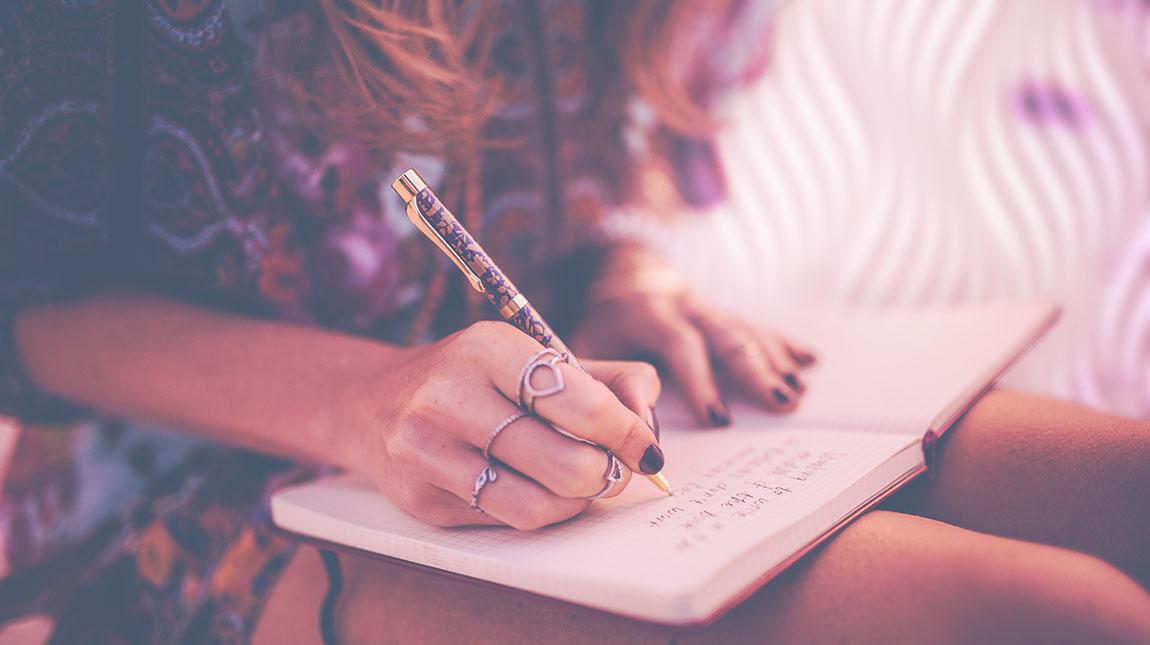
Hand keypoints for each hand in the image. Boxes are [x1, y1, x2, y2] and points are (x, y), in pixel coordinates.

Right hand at [337, 321, 662, 529]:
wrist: (372, 403)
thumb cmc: (474, 379)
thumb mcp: (532, 358)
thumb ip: (605, 380)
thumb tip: (648, 424)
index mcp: (487, 349)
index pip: (578, 403)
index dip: (627, 433)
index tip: (648, 450)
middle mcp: (450, 397)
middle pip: (565, 463)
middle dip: (606, 474)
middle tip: (614, 470)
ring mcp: (429, 452)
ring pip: (537, 504)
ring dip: (576, 502)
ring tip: (580, 484)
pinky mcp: (422, 500)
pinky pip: (505, 521)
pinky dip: (538, 510)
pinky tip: (535, 488)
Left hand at [572, 250, 814, 426]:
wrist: (619, 275)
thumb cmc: (601, 324)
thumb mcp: (585, 347)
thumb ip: (604, 383)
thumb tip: (629, 429)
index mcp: (649, 313)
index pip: (680, 344)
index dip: (700, 381)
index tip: (719, 420)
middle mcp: (685, 305)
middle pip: (726, 335)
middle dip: (755, 370)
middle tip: (782, 402)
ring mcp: (709, 306)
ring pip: (746, 331)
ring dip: (775, 361)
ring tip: (798, 392)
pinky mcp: (723, 311)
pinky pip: (757, 326)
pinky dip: (784, 343)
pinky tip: (810, 361)